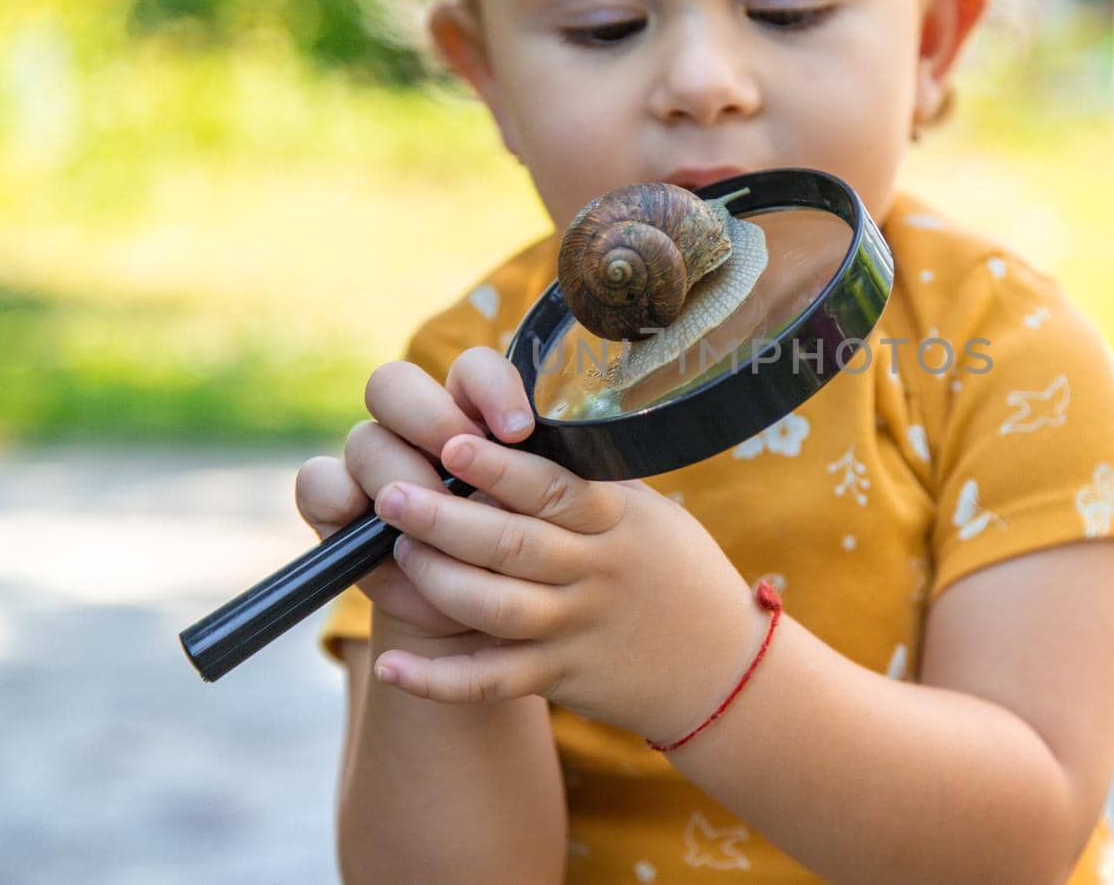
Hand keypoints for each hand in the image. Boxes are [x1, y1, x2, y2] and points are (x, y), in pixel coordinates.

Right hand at [293, 347, 537, 640]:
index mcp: (471, 418)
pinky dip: (340, 496)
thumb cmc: (521, 567)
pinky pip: (319, 481)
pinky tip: (367, 520)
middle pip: (394, 384)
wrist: (479, 629)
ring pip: (365, 438)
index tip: (520, 430)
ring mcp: (372, 468)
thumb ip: (539, 479)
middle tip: (458, 459)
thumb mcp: (543, 522)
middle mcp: (415, 433)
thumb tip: (547, 448)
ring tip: (428, 523)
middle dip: (430, 418)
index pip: (472, 370)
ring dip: (400, 476)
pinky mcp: (338, 510)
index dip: (491, 386)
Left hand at [367, 429, 769, 745]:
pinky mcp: (562, 678)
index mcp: (618, 522)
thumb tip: (524, 430)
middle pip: (514, 544)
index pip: (555, 489)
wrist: (724, 669)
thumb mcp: (649, 516)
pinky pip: (492, 682)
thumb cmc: (676, 573)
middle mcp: (598, 573)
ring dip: (441, 581)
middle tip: (392, 493)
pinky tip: (389, 666)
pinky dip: (438, 680)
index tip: (452, 443)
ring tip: (399, 551)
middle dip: (446, 518)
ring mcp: (578, 628)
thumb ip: (591, 483)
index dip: (500, 468)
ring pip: (498, 608)